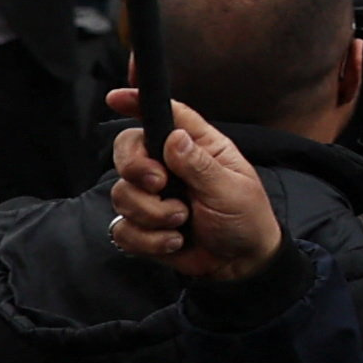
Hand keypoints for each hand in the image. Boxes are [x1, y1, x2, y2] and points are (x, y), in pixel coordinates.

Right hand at [104, 95, 284, 282]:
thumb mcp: (231, 189)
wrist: (241, 265)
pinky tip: (174, 242)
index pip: (165, 115)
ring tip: (183, 222)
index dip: (139, 102)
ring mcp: (152, 196)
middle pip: (128, 149)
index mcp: (198, 147)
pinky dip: (148, 239)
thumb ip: (200, 165)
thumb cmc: (246, 219)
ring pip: (122, 193)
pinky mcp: (142, 225)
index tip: (116, 97)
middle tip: (159, 184)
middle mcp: (169, 166)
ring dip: (153, 213)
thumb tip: (175, 138)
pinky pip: (122, 228)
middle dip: (135, 167)